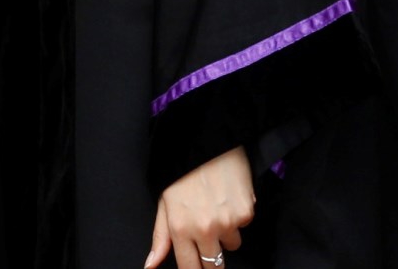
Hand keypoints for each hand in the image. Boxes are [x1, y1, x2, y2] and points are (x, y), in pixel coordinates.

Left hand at [145, 146, 254, 266]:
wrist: (208, 141)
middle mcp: (205, 229)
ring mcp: (228, 222)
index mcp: (180, 227)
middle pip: (214, 266)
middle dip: (212, 259)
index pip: (190, 268)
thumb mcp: (164, 201)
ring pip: (231, 244)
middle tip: (208, 237)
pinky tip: (228, 196)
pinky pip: (244, 225)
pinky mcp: (246, 212)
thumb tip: (151, 265)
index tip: (197, 265)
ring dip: (226, 232)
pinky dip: (238, 215)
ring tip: (216, 206)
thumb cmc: (183, 170)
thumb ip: (160, 237)